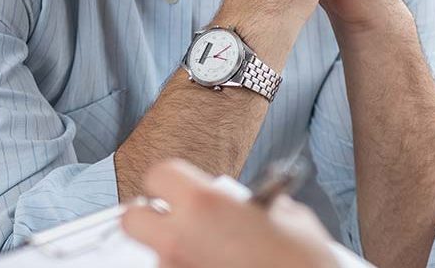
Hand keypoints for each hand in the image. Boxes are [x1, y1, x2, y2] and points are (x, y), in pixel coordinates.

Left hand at [122, 160, 337, 267]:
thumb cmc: (301, 261)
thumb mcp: (287, 215)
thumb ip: (253, 203)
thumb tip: (245, 205)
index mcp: (205, 204)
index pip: (159, 175)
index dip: (170, 179)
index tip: (182, 186)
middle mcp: (181, 237)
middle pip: (133, 218)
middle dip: (150, 216)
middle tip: (177, 217)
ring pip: (156, 253)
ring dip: (178, 249)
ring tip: (214, 253)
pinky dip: (192, 267)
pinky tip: (218, 266)